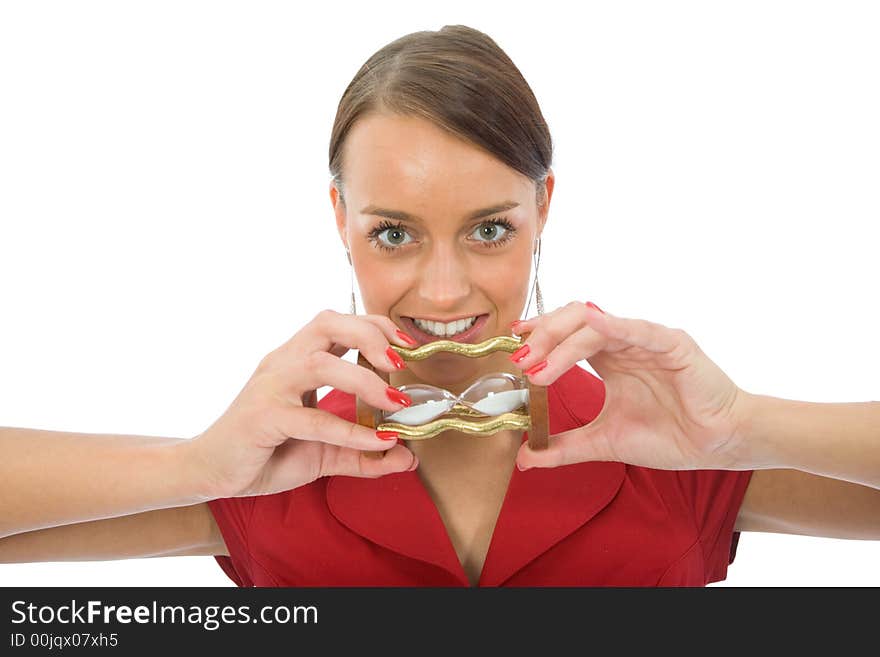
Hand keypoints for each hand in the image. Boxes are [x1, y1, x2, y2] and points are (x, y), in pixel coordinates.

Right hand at [188, 310, 418, 498]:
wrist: (210, 472)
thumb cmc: (266, 452)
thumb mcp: (325, 452)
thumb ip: (364, 453)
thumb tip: (407, 456)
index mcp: (297, 358)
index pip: (338, 322)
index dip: (375, 326)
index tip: (407, 346)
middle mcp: (283, 363)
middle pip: (328, 323)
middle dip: (371, 335)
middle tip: (401, 364)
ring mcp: (270, 387)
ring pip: (321, 363)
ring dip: (364, 380)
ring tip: (394, 402)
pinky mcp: (262, 417)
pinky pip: (311, 418)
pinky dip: (348, 430)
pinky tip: (377, 443)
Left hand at [510, 302, 751, 471]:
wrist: (717, 445)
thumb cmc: (670, 435)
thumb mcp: (605, 442)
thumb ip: (564, 447)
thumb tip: (524, 457)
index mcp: (609, 357)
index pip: (565, 334)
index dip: (538, 335)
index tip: (512, 346)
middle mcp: (623, 342)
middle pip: (573, 322)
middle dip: (542, 337)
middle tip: (520, 361)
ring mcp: (646, 339)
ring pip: (596, 323)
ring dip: (562, 342)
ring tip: (539, 368)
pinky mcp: (671, 343)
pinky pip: (637, 328)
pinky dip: (610, 326)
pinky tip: (587, 330)